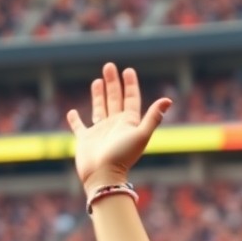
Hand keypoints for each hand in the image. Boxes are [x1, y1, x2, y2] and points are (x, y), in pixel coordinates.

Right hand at [67, 63, 170, 194]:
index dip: (131, 85)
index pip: (131, 100)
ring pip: (100, 108)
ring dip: (99, 95)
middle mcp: (115, 126)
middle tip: (109, 66)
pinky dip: (75, 120)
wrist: (104, 175)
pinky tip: (73, 112)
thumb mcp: (140, 134)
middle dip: (113, 83)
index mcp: (129, 124)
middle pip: (115, 100)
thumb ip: (153, 117)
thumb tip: (168, 100)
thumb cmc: (122, 155)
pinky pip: (79, 127)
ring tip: (97, 81)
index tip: (128, 70)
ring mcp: (100, 132)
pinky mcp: (85, 139)